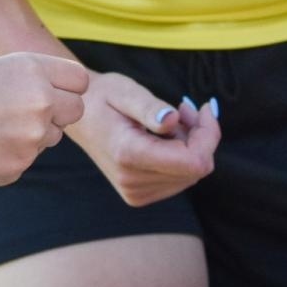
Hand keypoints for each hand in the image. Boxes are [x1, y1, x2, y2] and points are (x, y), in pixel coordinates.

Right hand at [0, 53, 87, 188]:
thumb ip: (26, 81)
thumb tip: (53, 95)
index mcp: (30, 69)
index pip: (79, 80)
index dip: (67, 86)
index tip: (53, 91)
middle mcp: (39, 101)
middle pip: (75, 110)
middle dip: (57, 112)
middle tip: (25, 112)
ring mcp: (31, 137)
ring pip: (52, 137)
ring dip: (34, 134)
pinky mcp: (19, 166)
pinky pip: (27, 158)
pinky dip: (11, 155)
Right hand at [66, 71, 218, 206]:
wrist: (78, 115)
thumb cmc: (103, 97)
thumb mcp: (126, 91)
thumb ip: (149, 107)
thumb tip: (172, 121)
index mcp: (128, 154)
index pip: (193, 162)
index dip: (208, 135)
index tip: (203, 108)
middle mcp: (131, 181)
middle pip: (196, 169)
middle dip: (201, 136)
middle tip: (184, 108)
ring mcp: (134, 192)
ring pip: (191, 175)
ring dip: (191, 146)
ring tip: (170, 120)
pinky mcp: (138, 195)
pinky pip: (179, 179)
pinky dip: (182, 157)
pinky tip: (165, 138)